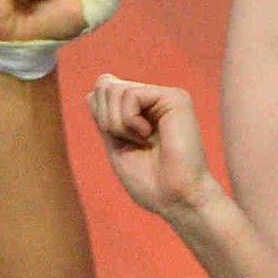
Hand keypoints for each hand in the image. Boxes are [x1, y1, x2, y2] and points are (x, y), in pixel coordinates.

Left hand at [88, 76, 220, 218]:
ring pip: (113, 89)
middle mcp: (155, 99)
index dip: (101, 117)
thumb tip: (104, 79)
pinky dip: (129, 120)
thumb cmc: (150, 180)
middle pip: (105, 86)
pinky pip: (129, 94)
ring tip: (142, 141)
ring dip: (117, 123)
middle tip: (133, 143)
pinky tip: (149, 135)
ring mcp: (166, 97)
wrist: (176, 197)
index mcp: (142, 110)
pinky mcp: (176, 98)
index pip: (102, 92)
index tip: (122, 142)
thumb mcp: (116, 142)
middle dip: (107, 120)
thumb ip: (107, 113)